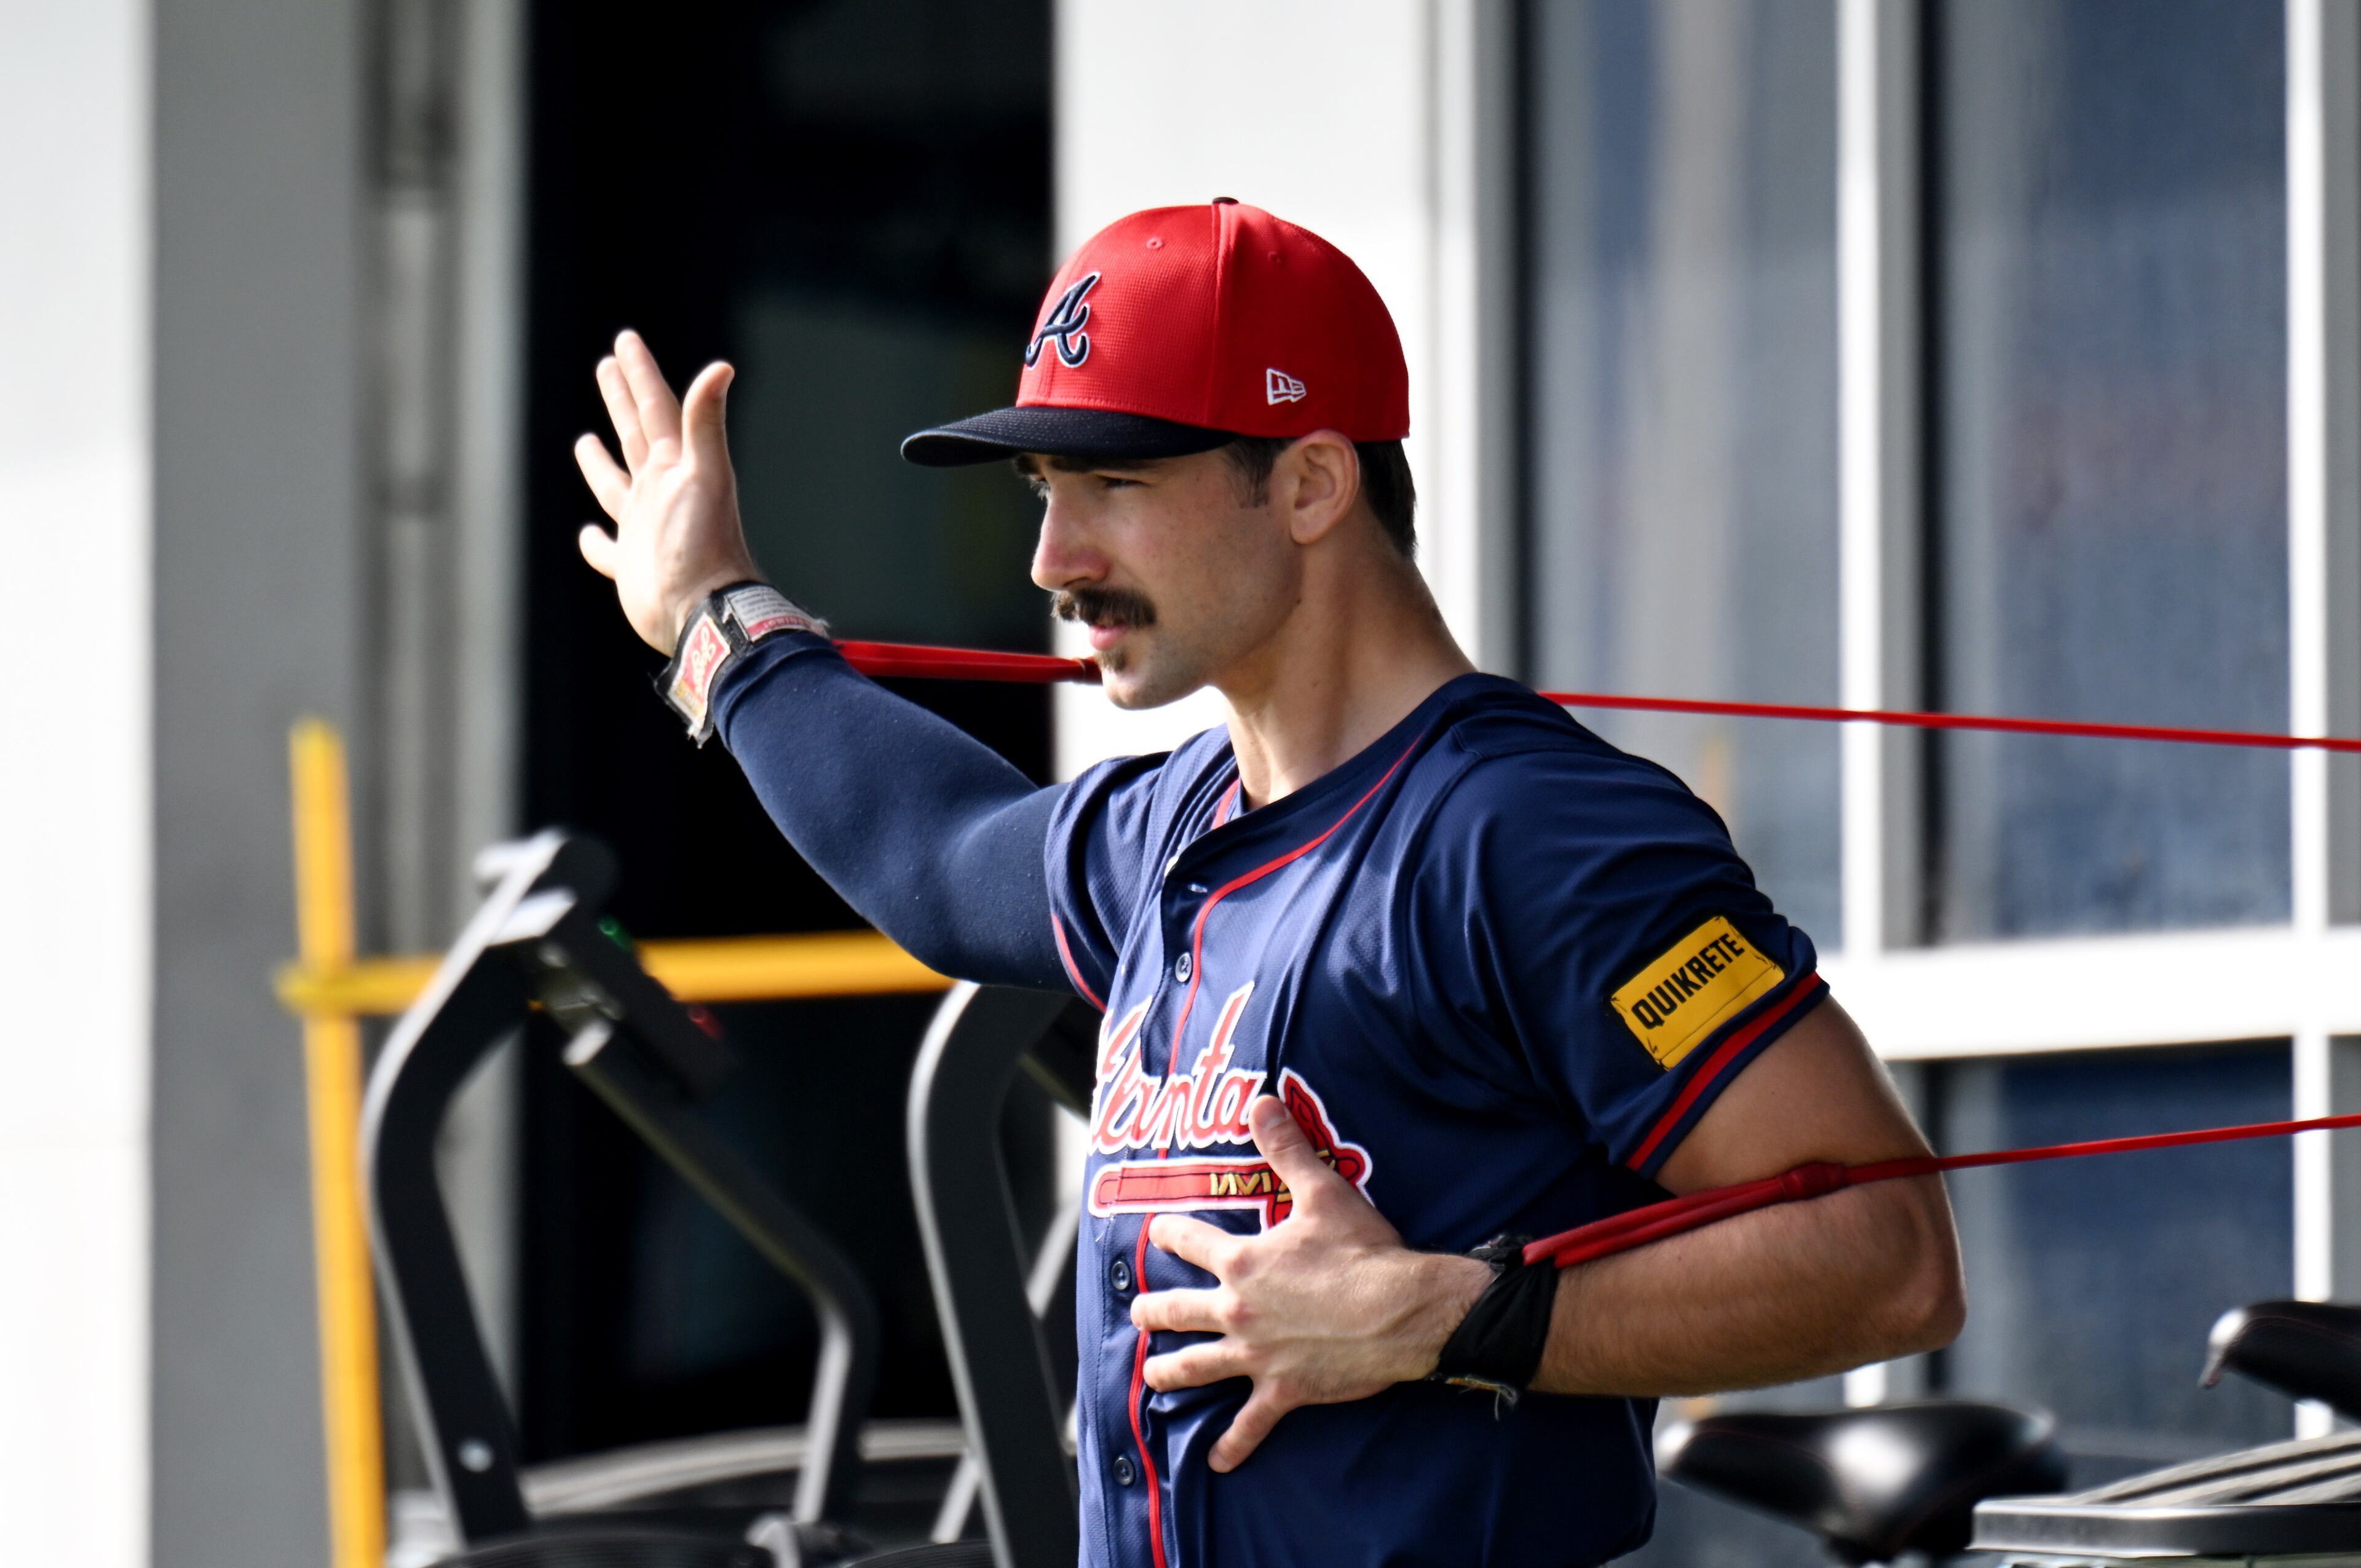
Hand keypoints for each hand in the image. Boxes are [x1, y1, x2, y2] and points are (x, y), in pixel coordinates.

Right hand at [573, 330, 764, 651]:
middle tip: (606, 365)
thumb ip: (705, 422)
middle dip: (621, 399)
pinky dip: (597, 542)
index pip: (656, 409)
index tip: (625, 340)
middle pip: (637, 434)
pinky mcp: (632, 567)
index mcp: (676, 467)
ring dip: (602, 463)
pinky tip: (590, 534)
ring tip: (586, 441)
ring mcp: (645, 528)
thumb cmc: (705, 543)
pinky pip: (608, 550)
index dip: (641, 374)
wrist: (704, 611)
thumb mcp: (704, 475)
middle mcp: (660, 492)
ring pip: (617, 486)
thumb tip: (722, 367)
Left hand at [1131, 1096, 1488, 1471]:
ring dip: (1170, 1372)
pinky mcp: (1283, 1391)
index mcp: (1241, 1262)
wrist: (1401, 1311)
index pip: (1190, 1241)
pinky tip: (1217, 1464)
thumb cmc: (1362, 1252)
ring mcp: (1256, 1356)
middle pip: (1178, 1310)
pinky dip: (1233, 1447)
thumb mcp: (1323, 1190)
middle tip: (1139, 1311)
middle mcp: (1237, 1311)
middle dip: (1155, 1309)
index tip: (1156, 1232)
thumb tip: (1261, 1101)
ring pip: (1197, 1368)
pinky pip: (1250, 1426)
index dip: (1170, 1233)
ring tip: (1151, 1376)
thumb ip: (1286, 1147)